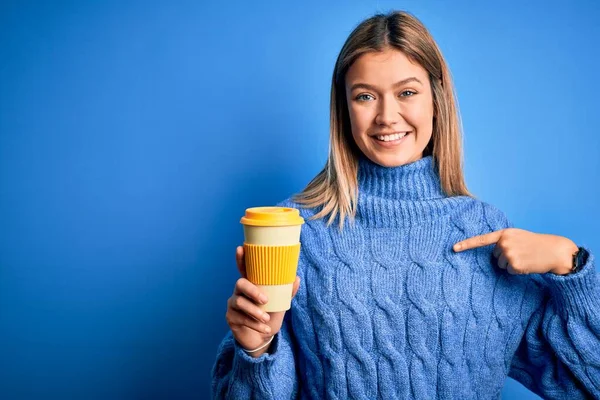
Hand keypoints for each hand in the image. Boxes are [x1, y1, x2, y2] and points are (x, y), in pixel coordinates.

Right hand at [225, 246, 300, 356]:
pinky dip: (255, 324)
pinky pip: (241, 318)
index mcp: (251, 285)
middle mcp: (239, 292)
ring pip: (240, 303)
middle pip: (240, 283)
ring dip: (255, 312)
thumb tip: (296, 278)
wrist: (262, 338)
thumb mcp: (280, 304)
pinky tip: (265, 328)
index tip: (240, 248)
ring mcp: (233, 305)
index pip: (244, 269)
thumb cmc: (270, 316)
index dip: (241, 258)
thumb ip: (286, 292)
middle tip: (265, 300)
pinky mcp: (230, 318)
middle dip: (252, 291)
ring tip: (267, 319)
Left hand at [453, 228, 577, 274]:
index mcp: (504, 234)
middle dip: (505, 257)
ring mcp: (508, 254)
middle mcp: (503, 243)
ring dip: (511, 264)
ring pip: (500, 265)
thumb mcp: (518, 236)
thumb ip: (504, 241)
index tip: (453, 248)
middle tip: (521, 253)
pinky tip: (527, 264)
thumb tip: (494, 255)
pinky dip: (517, 270)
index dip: (466, 244)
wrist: (554, 250)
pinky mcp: (514, 265)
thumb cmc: (536, 243)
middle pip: (494, 256)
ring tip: (525, 258)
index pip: (481, 240)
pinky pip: (509, 271)